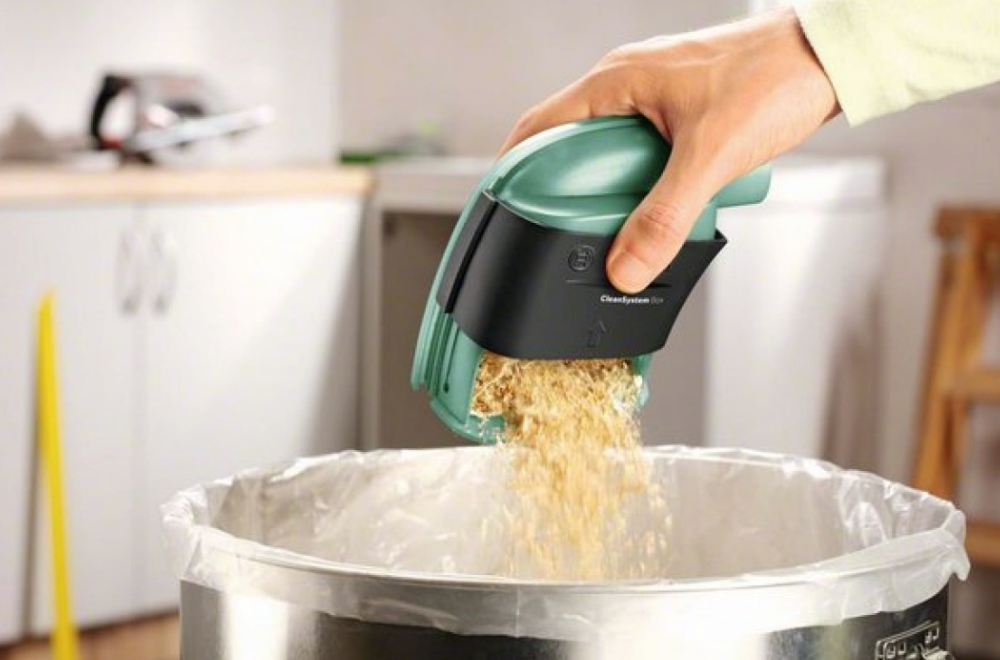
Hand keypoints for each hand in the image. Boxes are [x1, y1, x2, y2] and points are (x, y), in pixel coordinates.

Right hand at [499, 8, 839, 292]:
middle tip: (566, 230)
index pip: (539, 126)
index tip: (506, 209)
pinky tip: (658, 203)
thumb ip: (665, 217)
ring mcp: (653, 95)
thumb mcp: (711, 158)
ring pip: (606, 150)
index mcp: (616, 81)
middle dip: (566, 189)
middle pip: (569, 143)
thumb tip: (626, 266)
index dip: (515, 169)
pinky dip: (640, 180)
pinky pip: (639, 151)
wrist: (828, 59)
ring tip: (616, 222)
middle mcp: (627, 83)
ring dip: (608, 187)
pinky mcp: (679, 110)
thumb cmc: (774, 79)